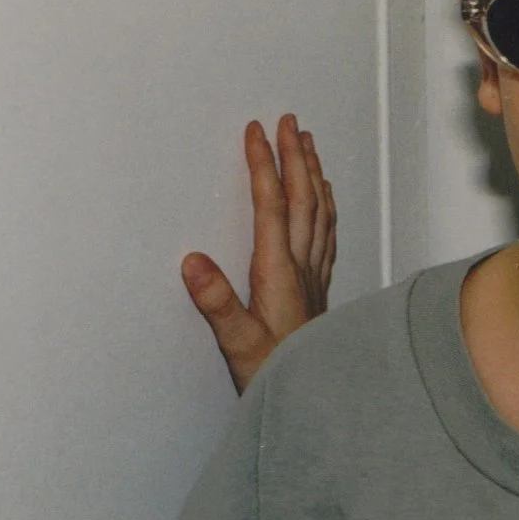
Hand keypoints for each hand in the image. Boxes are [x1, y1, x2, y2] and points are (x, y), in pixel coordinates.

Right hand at [180, 115, 334, 393]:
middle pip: (303, 199)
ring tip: (308, 144)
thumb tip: (192, 261)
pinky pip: (327, 232)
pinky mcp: (319, 289)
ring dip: (313, 174)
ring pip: (320, 211)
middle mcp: (302, 267)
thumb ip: (217, 303)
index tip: (256, 131)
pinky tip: (325, 198)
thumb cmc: (276, 375)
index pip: (272, 206)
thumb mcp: (237, 345)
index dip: (264, 165)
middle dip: (295, 156)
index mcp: (278, 272)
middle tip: (289, 120)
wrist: (322, 399)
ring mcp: (315, 276)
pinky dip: (324, 205)